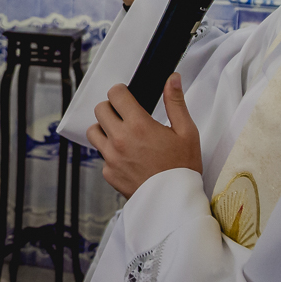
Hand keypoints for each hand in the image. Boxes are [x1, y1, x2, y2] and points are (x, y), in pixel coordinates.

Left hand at [86, 74, 200, 197]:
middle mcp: (120, 140)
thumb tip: (172, 79)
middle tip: (125, 114)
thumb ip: (175, 102)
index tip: (127, 96)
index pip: (115, 94)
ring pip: (93, 131)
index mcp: (138, 125)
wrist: (174, 202)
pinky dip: (110, 153)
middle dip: (112, 108)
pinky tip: (126, 156)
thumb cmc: (182, 168)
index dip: (121, 92)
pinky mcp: (108, 173)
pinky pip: (101, 156)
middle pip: (100, 109)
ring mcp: (111, 157)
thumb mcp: (186, 132)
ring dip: (104, 128)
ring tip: (121, 133)